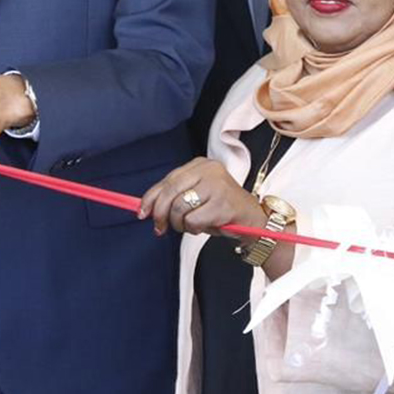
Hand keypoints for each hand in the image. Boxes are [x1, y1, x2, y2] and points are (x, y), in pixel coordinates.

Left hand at [137, 157, 264, 237]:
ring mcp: (217, 185)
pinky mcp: (223, 203)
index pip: (167, 180)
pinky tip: (204, 226)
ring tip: (190, 226)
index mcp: (199, 165)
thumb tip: (146, 208)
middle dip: (160, 213)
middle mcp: (208, 170)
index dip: (151, 197)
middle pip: (170, 192)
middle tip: (159, 228)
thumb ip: (173, 198)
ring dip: (180, 224)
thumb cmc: (220, 209)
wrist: (252, 221)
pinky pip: (193, 220)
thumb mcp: (195, 197)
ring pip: (180, 208)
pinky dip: (193, 229)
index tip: (142, 212)